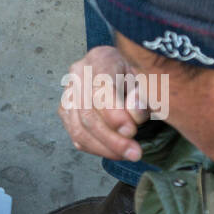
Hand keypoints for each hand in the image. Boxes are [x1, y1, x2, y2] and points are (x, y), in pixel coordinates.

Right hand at [58, 45, 150, 160]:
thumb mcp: (148, 80)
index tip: (132, 130)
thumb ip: (143, 94)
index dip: (113, 112)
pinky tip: (116, 152)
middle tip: (135, 151)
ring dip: (105, 147)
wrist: (123, 74)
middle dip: (111, 137)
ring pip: (79, 128)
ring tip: (129, 154)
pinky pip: (76, 136)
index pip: (99, 87)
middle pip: (87, 111)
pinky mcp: (66, 111)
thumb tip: (134, 111)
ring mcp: (68, 93)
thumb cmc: (137, 76)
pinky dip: (97, 148)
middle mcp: (78, 74)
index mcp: (100, 59)